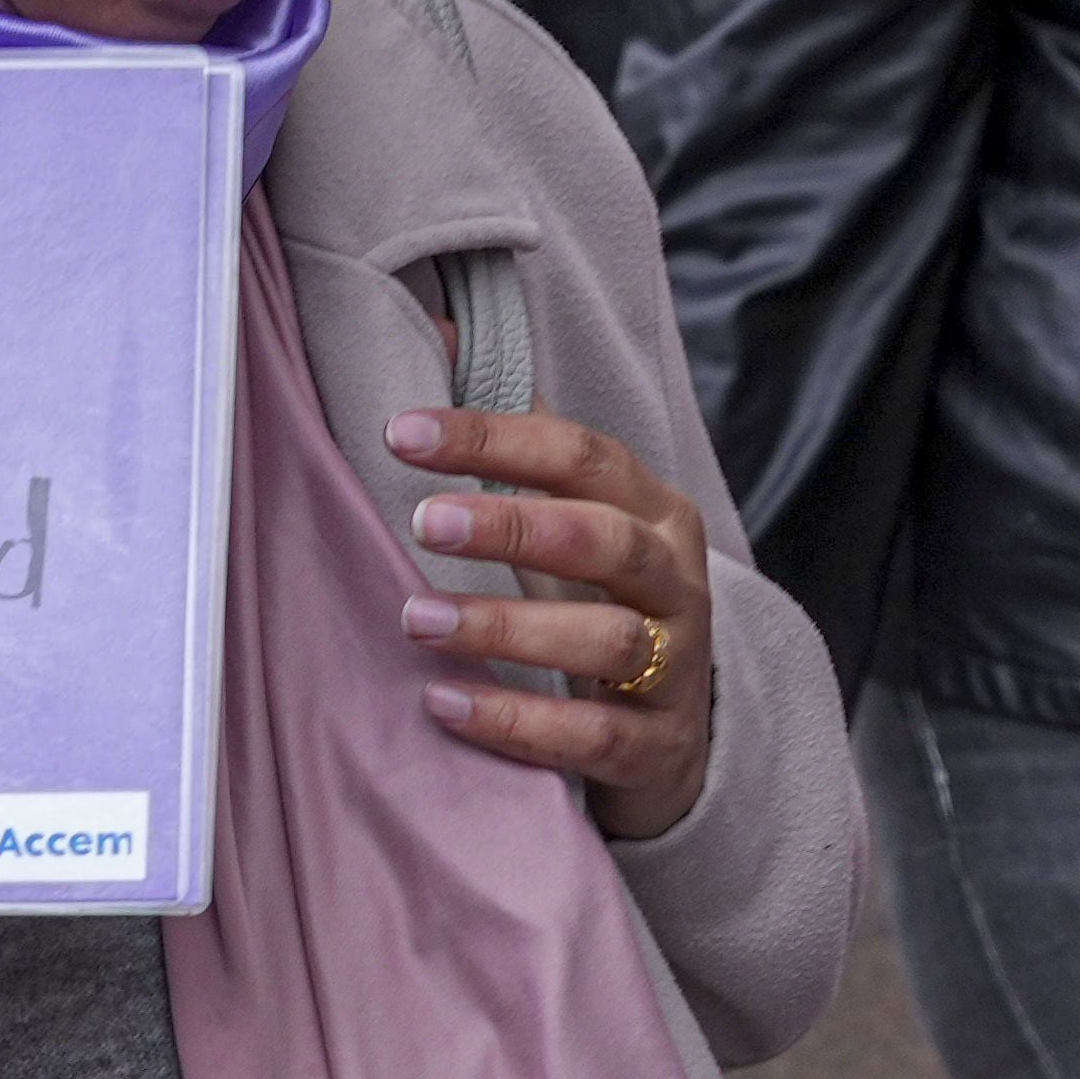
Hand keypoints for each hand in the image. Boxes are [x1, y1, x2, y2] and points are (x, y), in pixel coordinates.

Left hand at [388, 405, 717, 846]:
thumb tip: (436, 329)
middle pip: (604, 539)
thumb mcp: (577, 521)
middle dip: (513, 526)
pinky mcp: (658, 749)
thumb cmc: (603, 604)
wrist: (678, 734)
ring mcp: (676, 667)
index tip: (401, 432)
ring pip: (606, 639)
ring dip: (506, 626)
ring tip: (417, 617)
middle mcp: (674, 581)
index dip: (494, 438)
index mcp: (654, 510)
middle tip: (423, 522)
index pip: (581, 455)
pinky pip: (592, 736)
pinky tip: (445, 704)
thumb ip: (517, 442)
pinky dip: (518, 722)